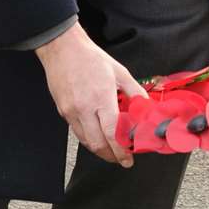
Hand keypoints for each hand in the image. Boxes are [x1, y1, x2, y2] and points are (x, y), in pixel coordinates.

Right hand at [36, 22, 141, 166]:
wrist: (62, 48)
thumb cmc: (90, 58)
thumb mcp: (119, 72)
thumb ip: (135, 91)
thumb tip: (146, 106)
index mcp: (101, 98)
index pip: (112, 133)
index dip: (121, 151)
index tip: (128, 159)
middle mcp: (84, 108)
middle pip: (98, 144)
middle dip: (111, 156)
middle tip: (121, 158)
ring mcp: (70, 111)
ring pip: (86, 142)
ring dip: (99, 150)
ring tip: (111, 150)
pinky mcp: (62, 111)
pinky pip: (77, 132)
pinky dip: (88, 139)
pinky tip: (97, 136)